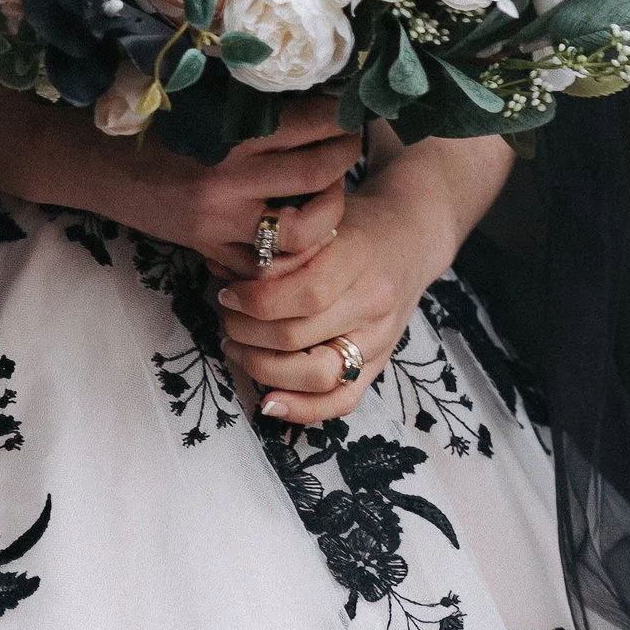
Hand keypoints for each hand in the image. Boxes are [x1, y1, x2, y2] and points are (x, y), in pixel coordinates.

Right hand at [54, 99, 362, 260]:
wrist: (93, 163)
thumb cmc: (146, 122)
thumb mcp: (197, 101)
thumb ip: (246, 100)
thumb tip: (308, 84)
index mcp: (226, 136)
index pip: (307, 124)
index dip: (338, 114)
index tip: (350, 106)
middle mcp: (229, 183)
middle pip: (318, 174)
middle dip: (346, 154)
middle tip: (352, 140)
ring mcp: (221, 223)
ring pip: (304, 230)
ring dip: (331, 208)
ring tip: (333, 188)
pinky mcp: (210, 249)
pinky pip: (266, 265)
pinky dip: (290, 252)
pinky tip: (298, 229)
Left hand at [210, 152, 472, 427]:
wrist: (410, 238)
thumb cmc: (355, 225)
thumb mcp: (318, 221)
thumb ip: (275, 249)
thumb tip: (219, 273)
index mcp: (359, 258)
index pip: (304, 293)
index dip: (256, 300)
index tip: (227, 294)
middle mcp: (374, 303)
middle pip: (300, 337)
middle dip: (247, 333)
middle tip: (225, 318)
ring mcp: (379, 340)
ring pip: (317, 375)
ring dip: (263, 368)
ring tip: (236, 347)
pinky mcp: (379, 365)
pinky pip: (342, 401)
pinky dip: (303, 409)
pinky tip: (268, 401)